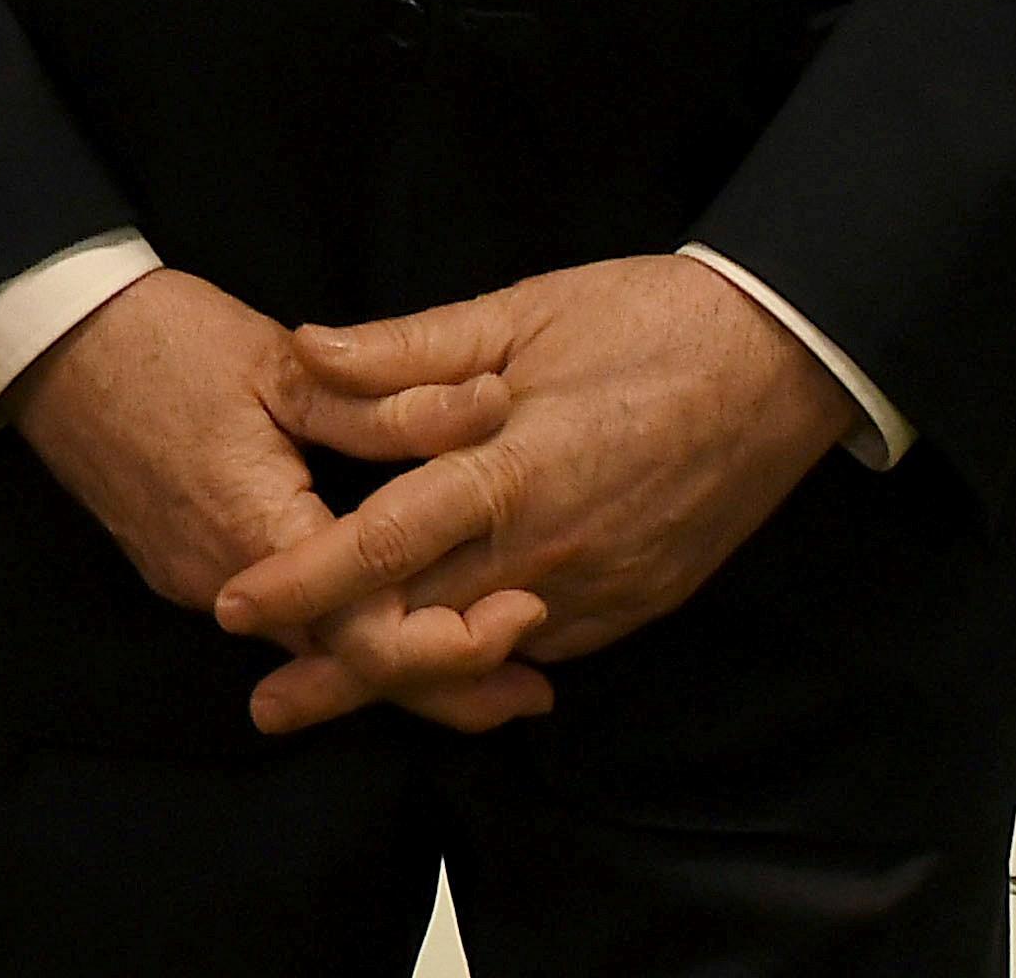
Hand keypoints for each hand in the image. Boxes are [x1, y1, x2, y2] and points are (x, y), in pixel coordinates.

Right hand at [1, 266, 548, 733]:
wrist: (46, 337)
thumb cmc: (160, 338)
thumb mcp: (282, 361)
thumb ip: (386, 401)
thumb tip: (493, 409)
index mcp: (256, 532)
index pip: (369, 637)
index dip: (457, 645)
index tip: (530, 618)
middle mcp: (221, 583)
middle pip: (349, 665)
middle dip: (447, 682)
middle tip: (535, 686)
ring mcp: (194, 581)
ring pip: (313, 648)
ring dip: (397, 655)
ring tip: (487, 647)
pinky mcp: (180, 565)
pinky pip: (278, 620)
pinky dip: (343, 626)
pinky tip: (391, 601)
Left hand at [213, 254, 856, 728]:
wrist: (778, 362)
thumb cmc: (644, 322)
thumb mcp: (516, 314)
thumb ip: (404, 349)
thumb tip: (303, 352)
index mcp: (512, 471)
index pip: (382, 546)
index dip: (304, 583)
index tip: (237, 605)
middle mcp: (554, 549)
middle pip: (422, 631)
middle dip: (337, 668)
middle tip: (265, 701)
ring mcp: (601, 588)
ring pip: (480, 654)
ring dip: (407, 675)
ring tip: (329, 690)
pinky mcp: (636, 604)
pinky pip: (540, 645)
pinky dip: (481, 656)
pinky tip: (434, 658)